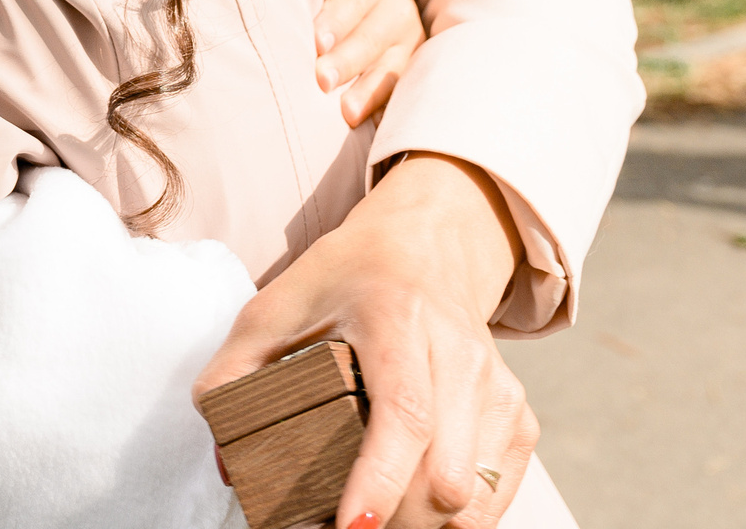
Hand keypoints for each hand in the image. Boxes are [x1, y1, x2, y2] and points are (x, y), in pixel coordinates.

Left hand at [196, 154, 534, 528]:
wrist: (426, 245)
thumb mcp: (276, 305)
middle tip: (340, 524)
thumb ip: (235, 374)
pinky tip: (412, 505)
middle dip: (393, 520)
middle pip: (444, 475)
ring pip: (473, 498)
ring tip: (373, 517)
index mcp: (399, 320)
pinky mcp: (519, 416)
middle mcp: (460, 355)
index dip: (379, 481)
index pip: (406, 414)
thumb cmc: (346, 277)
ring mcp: (498, 389)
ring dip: (422, 526)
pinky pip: (494, 497)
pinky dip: (455, 520)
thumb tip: (226, 461)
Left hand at [311, 0, 421, 127]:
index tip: (317, 42)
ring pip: (391, 67)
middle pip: (371, 37)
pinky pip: (404, 89)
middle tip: (322, 80)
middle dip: (346, 60)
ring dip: (369, 92)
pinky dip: (388, 108)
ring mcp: (410, 38)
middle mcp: (397, 5)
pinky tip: (374, 125)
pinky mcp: (414, 65)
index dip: (335, 20)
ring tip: (347, 113)